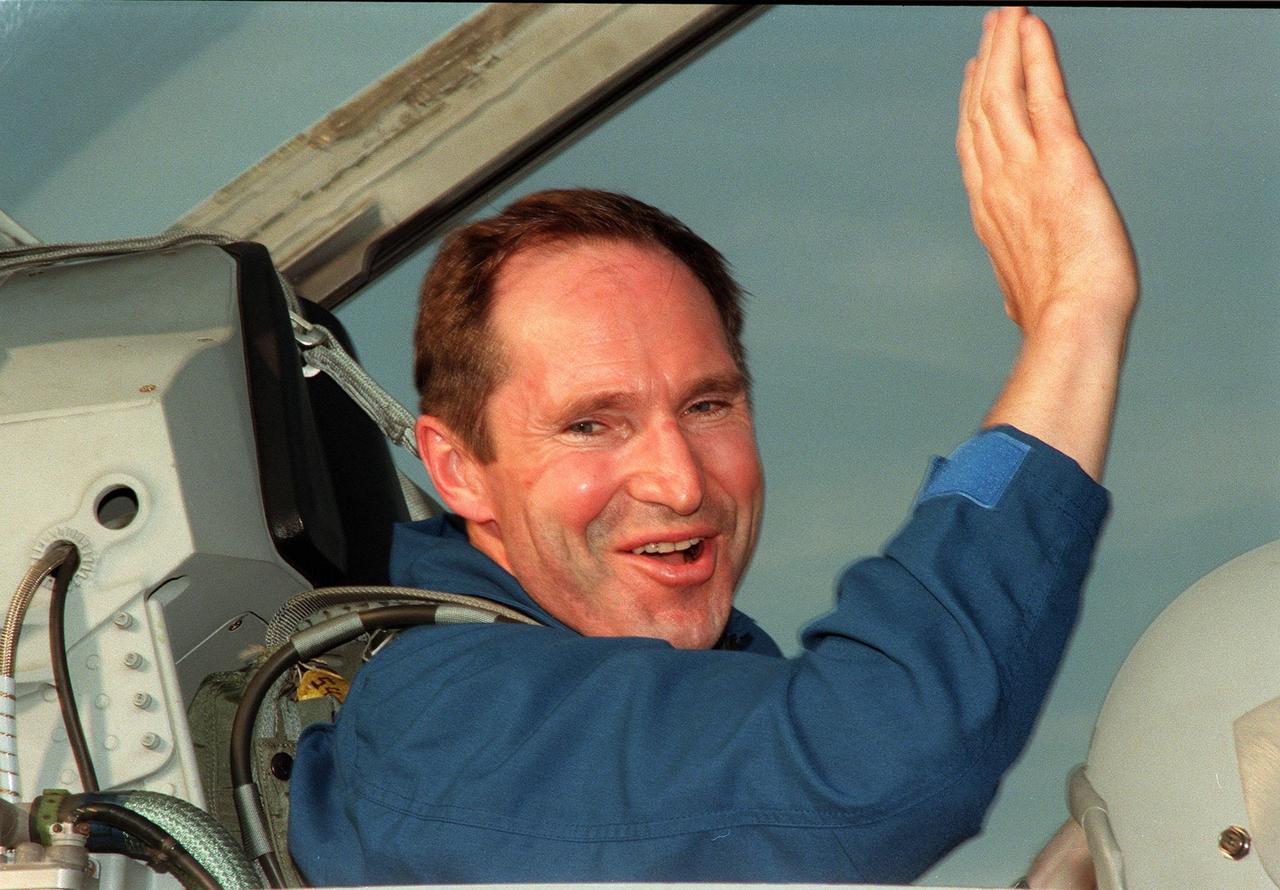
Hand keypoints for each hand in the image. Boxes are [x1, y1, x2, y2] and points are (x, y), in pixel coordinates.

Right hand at [960, 7, 1138, 480]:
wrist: (1073, 322)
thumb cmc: (1055, 321)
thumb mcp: (1026, 299)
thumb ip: (1019, 286)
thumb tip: (1017, 307)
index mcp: (991, 214)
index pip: (976, 149)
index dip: (973, 109)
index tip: (975, 80)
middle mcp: (998, 184)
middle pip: (984, 111)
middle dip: (988, 65)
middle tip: (989, 29)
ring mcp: (1024, 168)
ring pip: (1005, 93)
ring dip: (1005, 48)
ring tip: (1006, 13)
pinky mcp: (1061, 157)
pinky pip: (1043, 93)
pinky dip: (1035, 56)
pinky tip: (1030, 27)